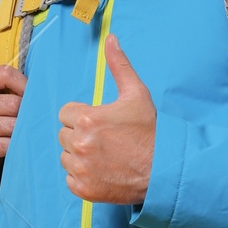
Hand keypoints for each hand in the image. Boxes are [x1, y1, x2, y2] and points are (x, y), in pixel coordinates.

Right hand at [0, 64, 25, 189]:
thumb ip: (11, 87)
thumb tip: (41, 89)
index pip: (5, 74)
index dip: (23, 84)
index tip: (28, 95)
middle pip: (13, 103)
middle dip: (25, 112)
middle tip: (26, 119)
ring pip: (13, 125)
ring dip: (22, 130)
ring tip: (20, 132)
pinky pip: (10, 144)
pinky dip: (17, 145)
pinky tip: (15, 144)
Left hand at [58, 35, 155, 203]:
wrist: (164, 169)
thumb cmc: (150, 130)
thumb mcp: (136, 94)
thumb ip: (119, 66)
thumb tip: (111, 39)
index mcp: (87, 118)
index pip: (65, 113)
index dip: (82, 116)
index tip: (100, 123)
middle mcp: (80, 144)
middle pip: (64, 135)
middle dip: (79, 135)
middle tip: (105, 140)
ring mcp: (80, 169)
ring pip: (65, 157)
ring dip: (79, 156)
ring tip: (104, 156)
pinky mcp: (83, 189)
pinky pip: (70, 179)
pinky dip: (82, 177)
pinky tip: (103, 171)